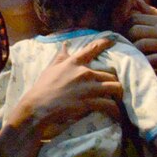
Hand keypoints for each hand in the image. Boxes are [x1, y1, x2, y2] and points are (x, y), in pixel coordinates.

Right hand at [5, 37, 120, 137]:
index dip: (104, 43)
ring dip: (118, 94)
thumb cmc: (42, 87)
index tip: (113, 41)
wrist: (38, 106)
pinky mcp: (89, 102)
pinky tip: (116, 115)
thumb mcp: (51, 68)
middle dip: (113, 82)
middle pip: (110, 73)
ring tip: (118, 101)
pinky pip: (110, 104)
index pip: (92, 49)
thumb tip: (65, 44)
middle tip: (114, 90)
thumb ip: (61, 56)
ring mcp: (88, 88)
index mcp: (74, 63)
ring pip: (115, 87)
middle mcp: (84, 73)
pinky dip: (114, 110)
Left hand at [127, 0, 156, 73]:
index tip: (131, 35)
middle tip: (132, 46)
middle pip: (135, 30)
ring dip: (136, 51)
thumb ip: (153, 12)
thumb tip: (137, 0)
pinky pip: (152, 59)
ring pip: (141, 44)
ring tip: (138, 56)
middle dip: (130, 39)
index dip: (129, 26)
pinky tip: (146, 64)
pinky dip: (146, 62)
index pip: (135, 18)